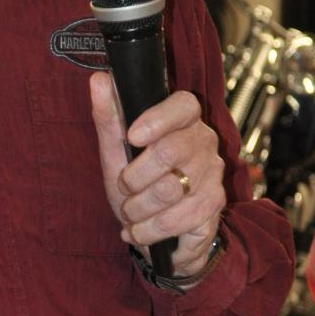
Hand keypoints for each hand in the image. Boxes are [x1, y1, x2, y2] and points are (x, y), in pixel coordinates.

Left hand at [89, 73, 225, 277]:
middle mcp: (204, 143)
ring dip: (139, 209)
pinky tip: (142, 231)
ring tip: (131, 214)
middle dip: (134, 178)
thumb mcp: (116, 153)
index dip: (158, 119)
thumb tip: (100, 79)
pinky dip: (151, 231)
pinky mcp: (215, 206)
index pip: (184, 105)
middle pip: (170, 151)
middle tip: (124, 189)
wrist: (157, 236)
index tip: (132, 136)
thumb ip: (109, 118)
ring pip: (171, 190)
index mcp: (183, 121)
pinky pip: (180, 219)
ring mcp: (213, 175)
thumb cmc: (137, 187)